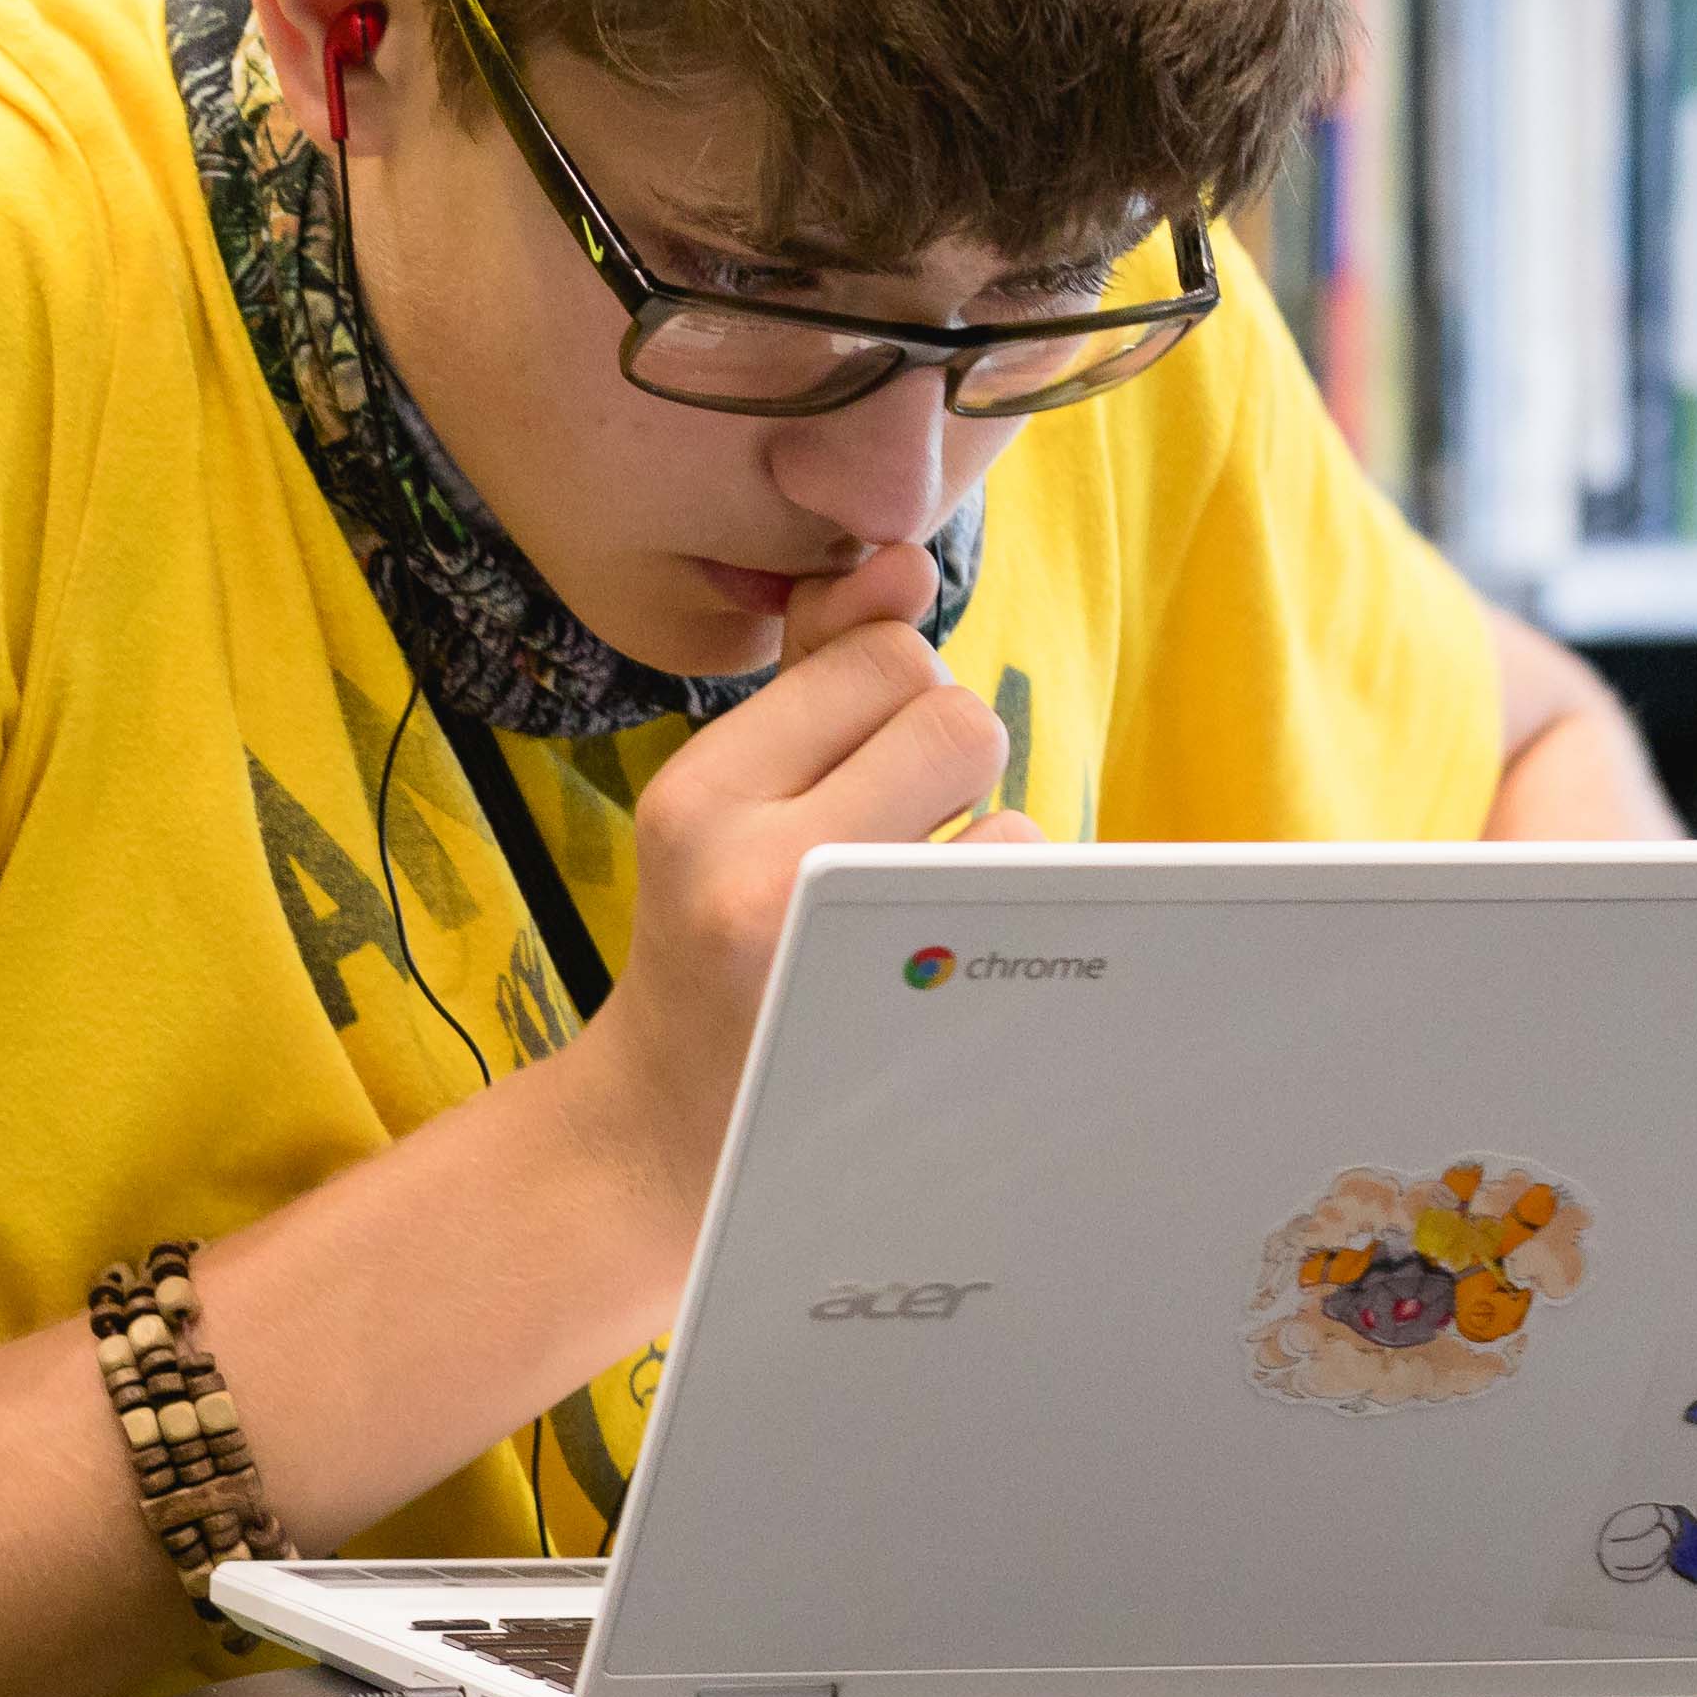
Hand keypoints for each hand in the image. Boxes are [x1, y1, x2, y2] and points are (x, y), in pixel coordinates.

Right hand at [551, 543, 1037, 1205]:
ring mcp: (851, 961)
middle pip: (955, 715)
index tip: (846, 765)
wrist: (672, 1133)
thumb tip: (900, 563)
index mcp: (699, 795)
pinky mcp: (923, 1022)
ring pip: (1005, 814)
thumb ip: (808, 671)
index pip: (879, 657)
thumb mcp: (723, 796)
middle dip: (943, 759)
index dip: (891, 696)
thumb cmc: (712, 935)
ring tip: (895, 913)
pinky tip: (933, 963)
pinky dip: (1002, 917)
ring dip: (975, 847)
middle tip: (880, 830)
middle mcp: (759, 871)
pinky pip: (1025, 904)